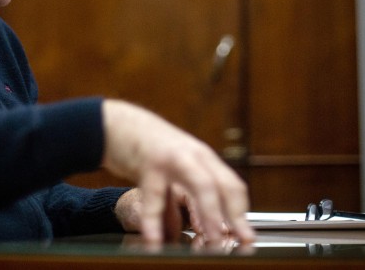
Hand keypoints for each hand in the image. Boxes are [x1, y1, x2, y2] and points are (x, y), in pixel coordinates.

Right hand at [102, 99, 254, 244]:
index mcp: (203, 159)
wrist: (118, 123)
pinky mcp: (150, 162)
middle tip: (239, 240)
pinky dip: (154, 221)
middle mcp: (194, 156)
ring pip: (202, 185)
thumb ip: (179, 201)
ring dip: (211, 214)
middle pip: (224, 185)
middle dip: (234, 215)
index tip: (246, 236)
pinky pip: (155, 196)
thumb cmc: (147, 148)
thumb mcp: (171, 172)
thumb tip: (188, 232)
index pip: (232, 185)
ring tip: (212, 239)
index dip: (240, 212)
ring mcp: (174, 158)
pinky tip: (154, 240)